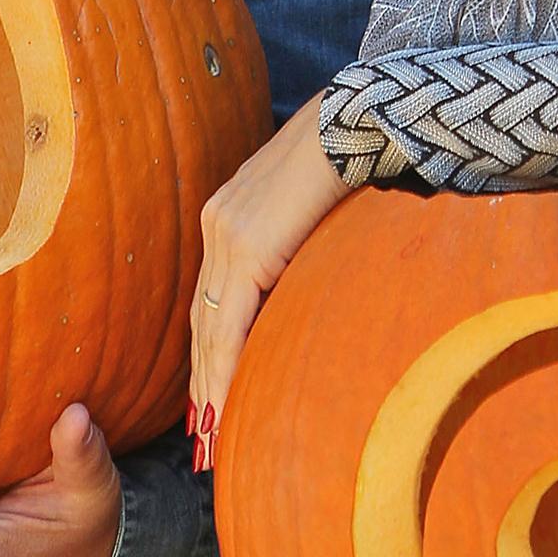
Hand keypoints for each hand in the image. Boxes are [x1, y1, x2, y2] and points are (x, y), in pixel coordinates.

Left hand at [190, 91, 349, 449]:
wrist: (356, 120)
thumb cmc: (351, 154)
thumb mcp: (314, 204)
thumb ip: (300, 241)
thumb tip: (313, 276)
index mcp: (230, 215)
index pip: (212, 297)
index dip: (209, 349)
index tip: (208, 393)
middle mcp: (216, 226)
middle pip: (202, 320)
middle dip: (202, 381)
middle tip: (202, 435)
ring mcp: (226, 237)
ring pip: (210, 329)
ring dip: (210, 387)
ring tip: (212, 436)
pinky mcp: (247, 249)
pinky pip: (230, 324)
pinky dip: (226, 369)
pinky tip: (225, 404)